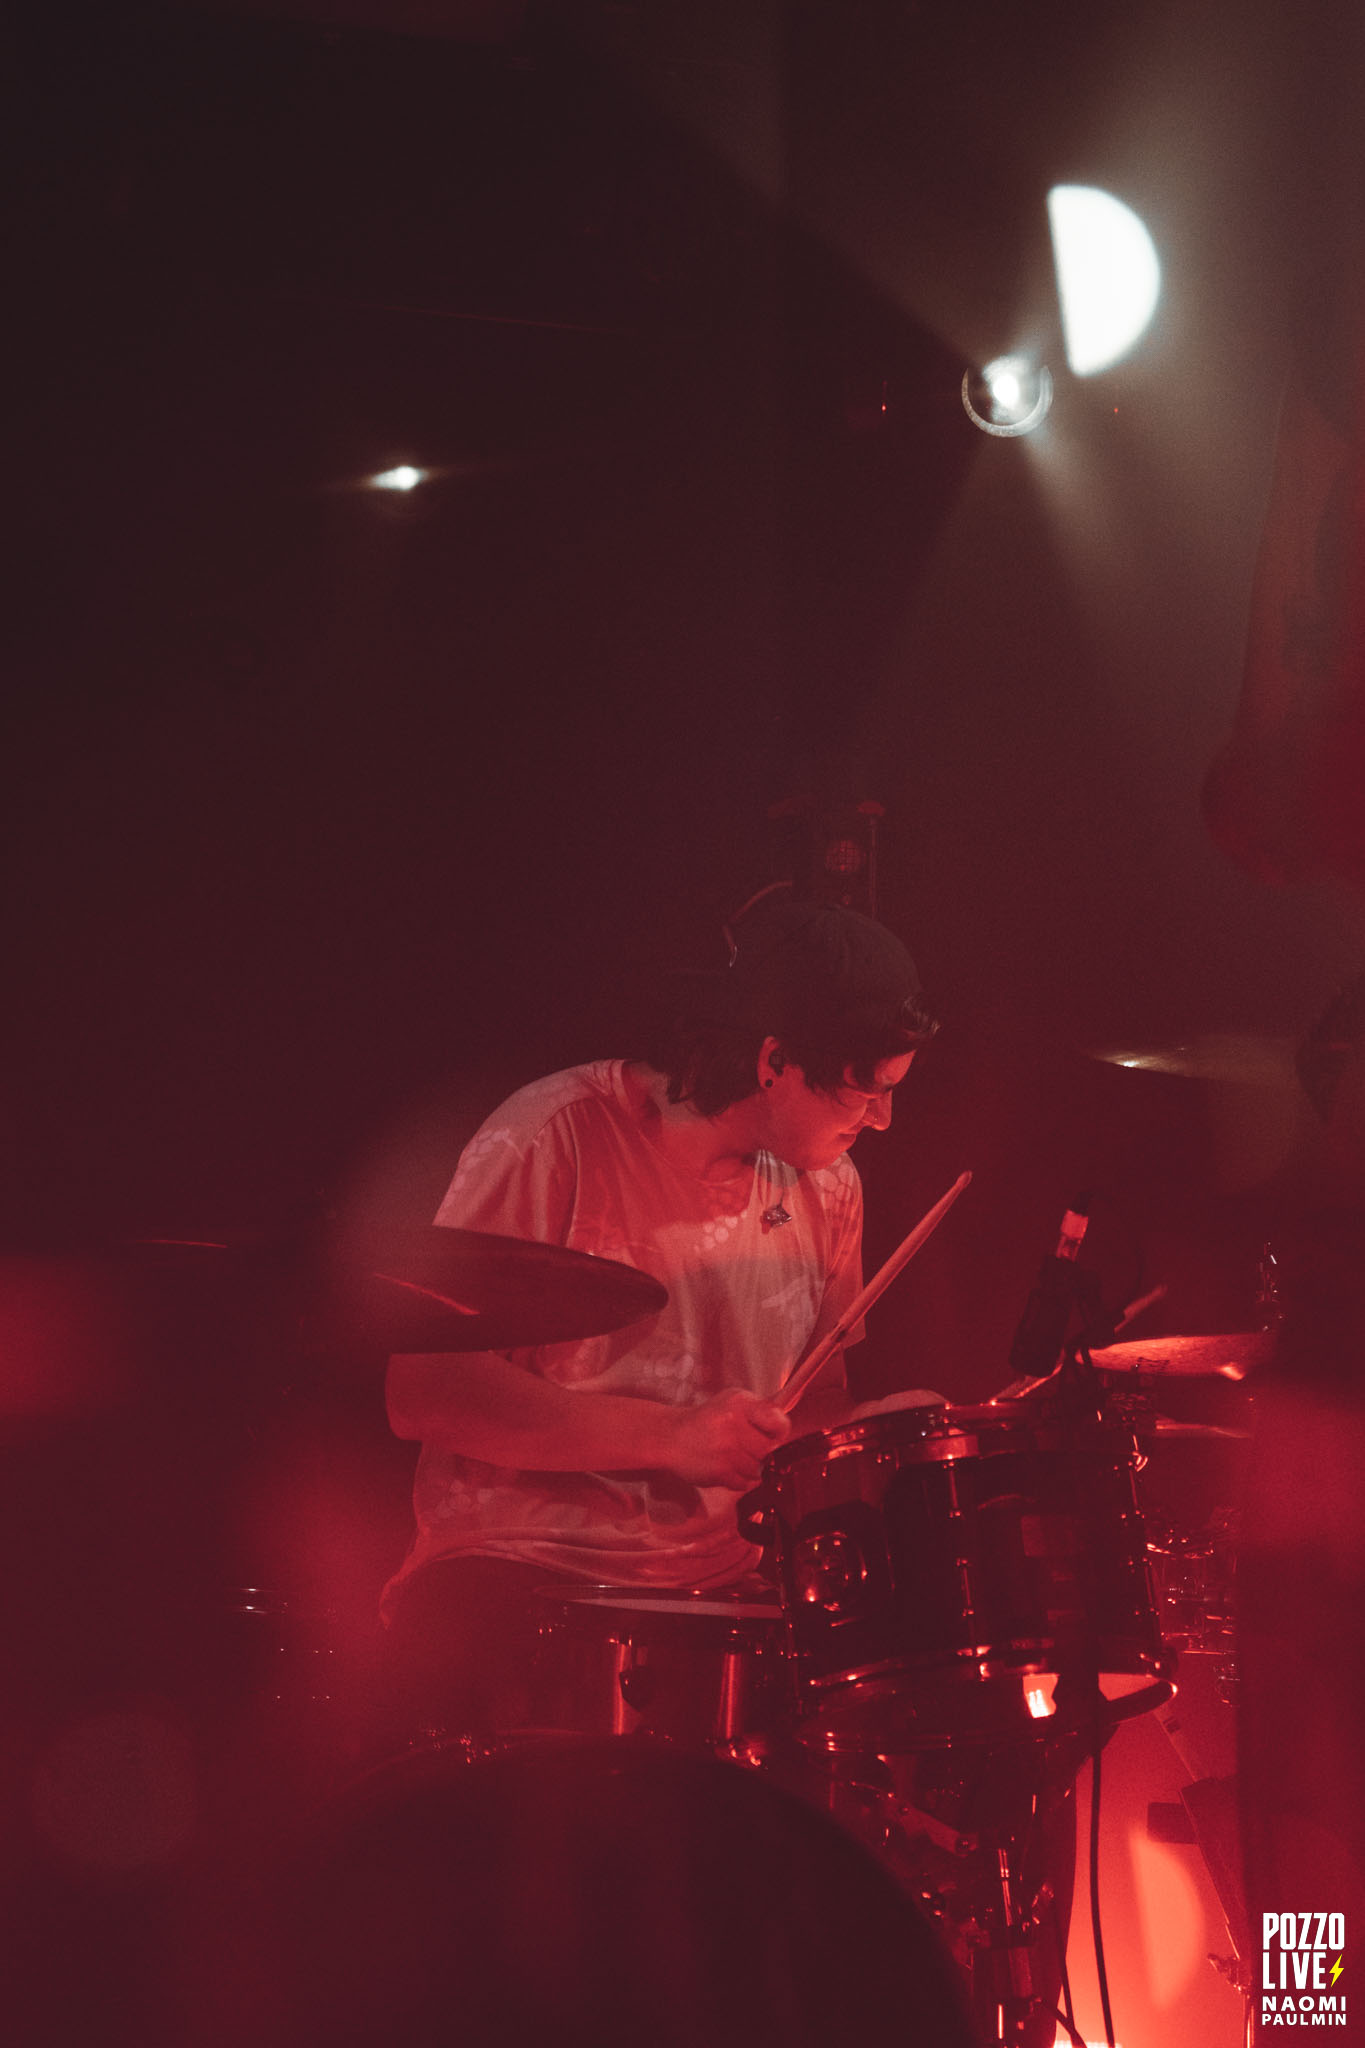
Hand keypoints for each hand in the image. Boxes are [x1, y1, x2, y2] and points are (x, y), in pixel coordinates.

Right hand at [662, 1387, 791, 1489]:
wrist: (670, 1437)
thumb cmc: (706, 1419)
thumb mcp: (732, 1402)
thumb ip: (759, 1410)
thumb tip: (784, 1422)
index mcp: (740, 1404)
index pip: (778, 1423)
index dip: (779, 1432)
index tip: (772, 1434)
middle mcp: (732, 1425)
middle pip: (770, 1450)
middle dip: (763, 1452)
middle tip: (748, 1447)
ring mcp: (725, 1450)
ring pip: (758, 1470)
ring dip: (751, 1467)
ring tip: (734, 1456)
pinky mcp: (718, 1472)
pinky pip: (744, 1483)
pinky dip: (738, 1479)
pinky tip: (726, 1466)